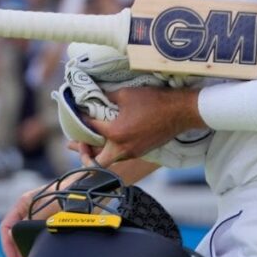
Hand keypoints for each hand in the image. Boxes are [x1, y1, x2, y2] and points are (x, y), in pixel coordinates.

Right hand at [0, 167, 105, 256]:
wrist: (84, 190)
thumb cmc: (66, 193)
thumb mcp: (46, 206)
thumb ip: (30, 219)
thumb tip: (13, 234)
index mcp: (23, 204)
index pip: (6, 226)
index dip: (7, 243)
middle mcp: (28, 212)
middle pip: (16, 236)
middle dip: (18, 252)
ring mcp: (38, 219)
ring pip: (26, 240)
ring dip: (27, 252)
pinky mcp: (48, 225)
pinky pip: (38, 240)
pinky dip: (38, 249)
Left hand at [83, 85, 202, 166]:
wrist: (179, 111)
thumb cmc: (153, 100)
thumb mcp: (125, 94)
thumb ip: (107, 97)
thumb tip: (95, 96)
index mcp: (116, 134)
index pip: (91, 129)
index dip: (81, 120)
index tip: (77, 113)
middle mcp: (123, 148)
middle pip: (97, 162)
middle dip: (84, 155)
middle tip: (76, 144)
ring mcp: (133, 152)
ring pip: (110, 160)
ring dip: (98, 153)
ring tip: (87, 144)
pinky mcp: (142, 152)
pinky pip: (121, 155)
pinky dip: (112, 150)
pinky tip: (109, 140)